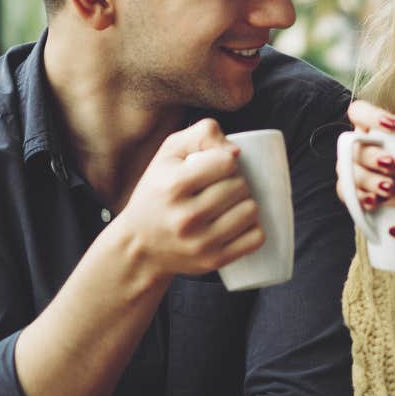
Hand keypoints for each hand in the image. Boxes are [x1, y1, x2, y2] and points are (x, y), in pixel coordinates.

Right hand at [107, 118, 262, 277]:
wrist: (139, 246)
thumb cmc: (158, 192)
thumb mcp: (169, 153)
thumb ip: (202, 134)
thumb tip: (237, 152)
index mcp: (172, 186)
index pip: (226, 163)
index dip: (225, 161)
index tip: (213, 167)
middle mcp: (185, 217)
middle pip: (240, 186)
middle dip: (236, 182)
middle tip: (220, 187)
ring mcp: (200, 242)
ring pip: (251, 211)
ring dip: (245, 203)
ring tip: (228, 204)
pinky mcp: (212, 261)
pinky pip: (255, 238)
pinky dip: (252, 227)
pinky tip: (237, 223)